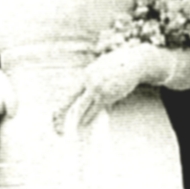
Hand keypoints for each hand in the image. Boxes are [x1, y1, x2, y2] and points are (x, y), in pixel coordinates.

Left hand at [52, 44, 171, 132]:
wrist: (133, 63)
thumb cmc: (117, 65)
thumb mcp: (99, 68)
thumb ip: (91, 80)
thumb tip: (86, 92)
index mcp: (85, 74)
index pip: (70, 92)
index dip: (63, 104)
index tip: (56, 113)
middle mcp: (89, 82)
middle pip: (73, 101)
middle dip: (65, 114)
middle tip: (59, 125)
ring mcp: (98, 89)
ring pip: (84, 107)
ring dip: (78, 117)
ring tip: (73, 125)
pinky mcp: (108, 96)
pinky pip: (96, 109)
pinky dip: (90, 117)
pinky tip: (85, 122)